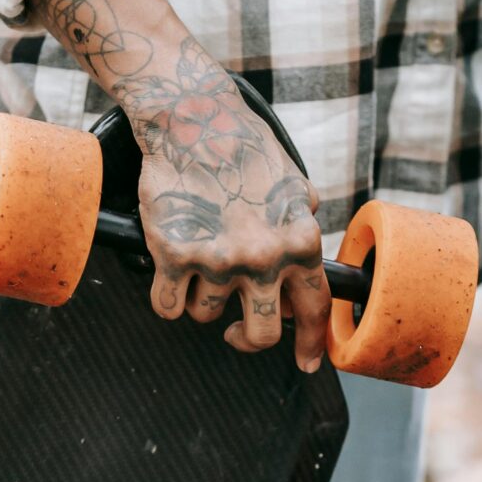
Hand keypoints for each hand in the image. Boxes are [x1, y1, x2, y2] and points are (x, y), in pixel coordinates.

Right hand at [130, 63, 328, 368]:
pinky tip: (170, 273)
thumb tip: (304, 278)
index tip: (305, 363)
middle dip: (246, 337)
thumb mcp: (293, 186)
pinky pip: (168, 307)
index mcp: (299, 241)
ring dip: (200, 297)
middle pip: (260, 333)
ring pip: (206, 315)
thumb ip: (303, 230)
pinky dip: (167, 297)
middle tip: (235, 330)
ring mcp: (218, 259)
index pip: (314, 310)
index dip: (309, 343)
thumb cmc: (242, 147)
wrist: (191, 118)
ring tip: (197, 260)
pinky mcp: (173, 255)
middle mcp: (263, 257)